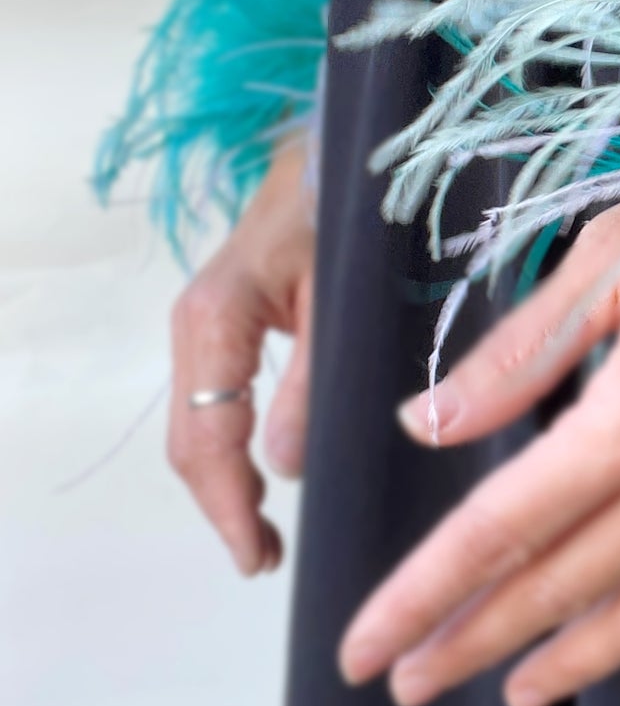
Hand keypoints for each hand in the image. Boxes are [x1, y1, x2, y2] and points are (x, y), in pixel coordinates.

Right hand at [166, 141, 315, 575]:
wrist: (338, 147)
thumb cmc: (345, 209)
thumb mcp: (340, 299)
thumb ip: (314, 382)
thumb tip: (286, 469)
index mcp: (215, 319)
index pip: (207, 438)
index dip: (229, 507)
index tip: (259, 558)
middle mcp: (196, 324)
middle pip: (189, 440)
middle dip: (222, 506)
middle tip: (267, 558)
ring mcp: (207, 324)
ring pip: (199, 425)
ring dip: (226, 483)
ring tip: (267, 535)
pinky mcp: (229, 323)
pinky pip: (218, 401)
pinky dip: (234, 448)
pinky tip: (266, 476)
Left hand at [338, 142, 619, 705]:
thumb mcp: (618, 250)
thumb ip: (522, 350)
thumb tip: (432, 423)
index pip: (503, 529)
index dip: (424, 595)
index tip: (365, 648)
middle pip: (563, 585)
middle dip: (472, 640)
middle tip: (408, 682)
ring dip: (570, 662)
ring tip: (509, 694)